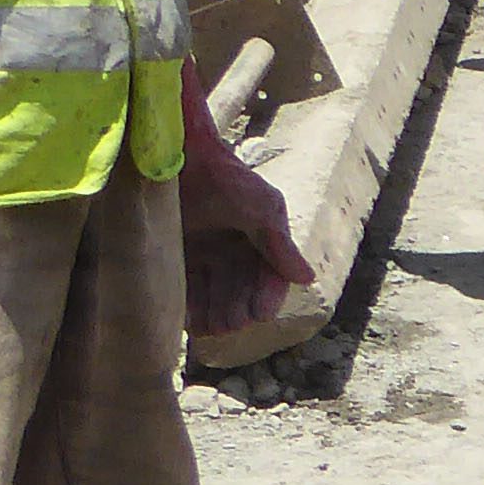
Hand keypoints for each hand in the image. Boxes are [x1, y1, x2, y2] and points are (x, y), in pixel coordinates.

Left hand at [171, 97, 315, 340]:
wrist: (177, 154)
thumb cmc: (224, 176)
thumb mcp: (260, 207)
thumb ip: (279, 243)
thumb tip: (307, 278)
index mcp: (260, 241)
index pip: (269, 277)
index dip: (267, 297)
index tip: (260, 315)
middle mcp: (233, 252)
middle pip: (240, 292)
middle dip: (238, 311)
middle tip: (232, 325)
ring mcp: (204, 256)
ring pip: (214, 297)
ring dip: (215, 316)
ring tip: (212, 329)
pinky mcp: (176, 256)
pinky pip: (186, 290)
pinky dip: (189, 308)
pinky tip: (190, 322)